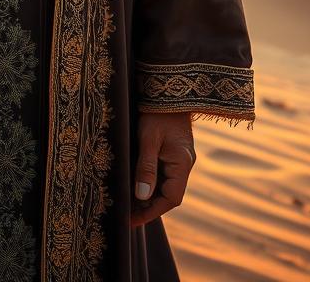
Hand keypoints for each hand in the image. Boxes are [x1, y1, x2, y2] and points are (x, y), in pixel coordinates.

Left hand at [130, 111, 194, 226]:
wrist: (168, 91)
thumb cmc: (157, 112)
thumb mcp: (148, 139)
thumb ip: (146, 167)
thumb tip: (141, 196)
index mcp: (182, 164)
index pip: (171, 198)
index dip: (152, 211)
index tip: (133, 219)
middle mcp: (183, 164)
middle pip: (168, 195)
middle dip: (148, 206)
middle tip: (126, 214)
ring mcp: (178, 159)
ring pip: (165, 185)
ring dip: (148, 196)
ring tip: (127, 203)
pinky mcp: (172, 152)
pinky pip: (162, 174)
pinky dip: (150, 183)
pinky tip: (135, 185)